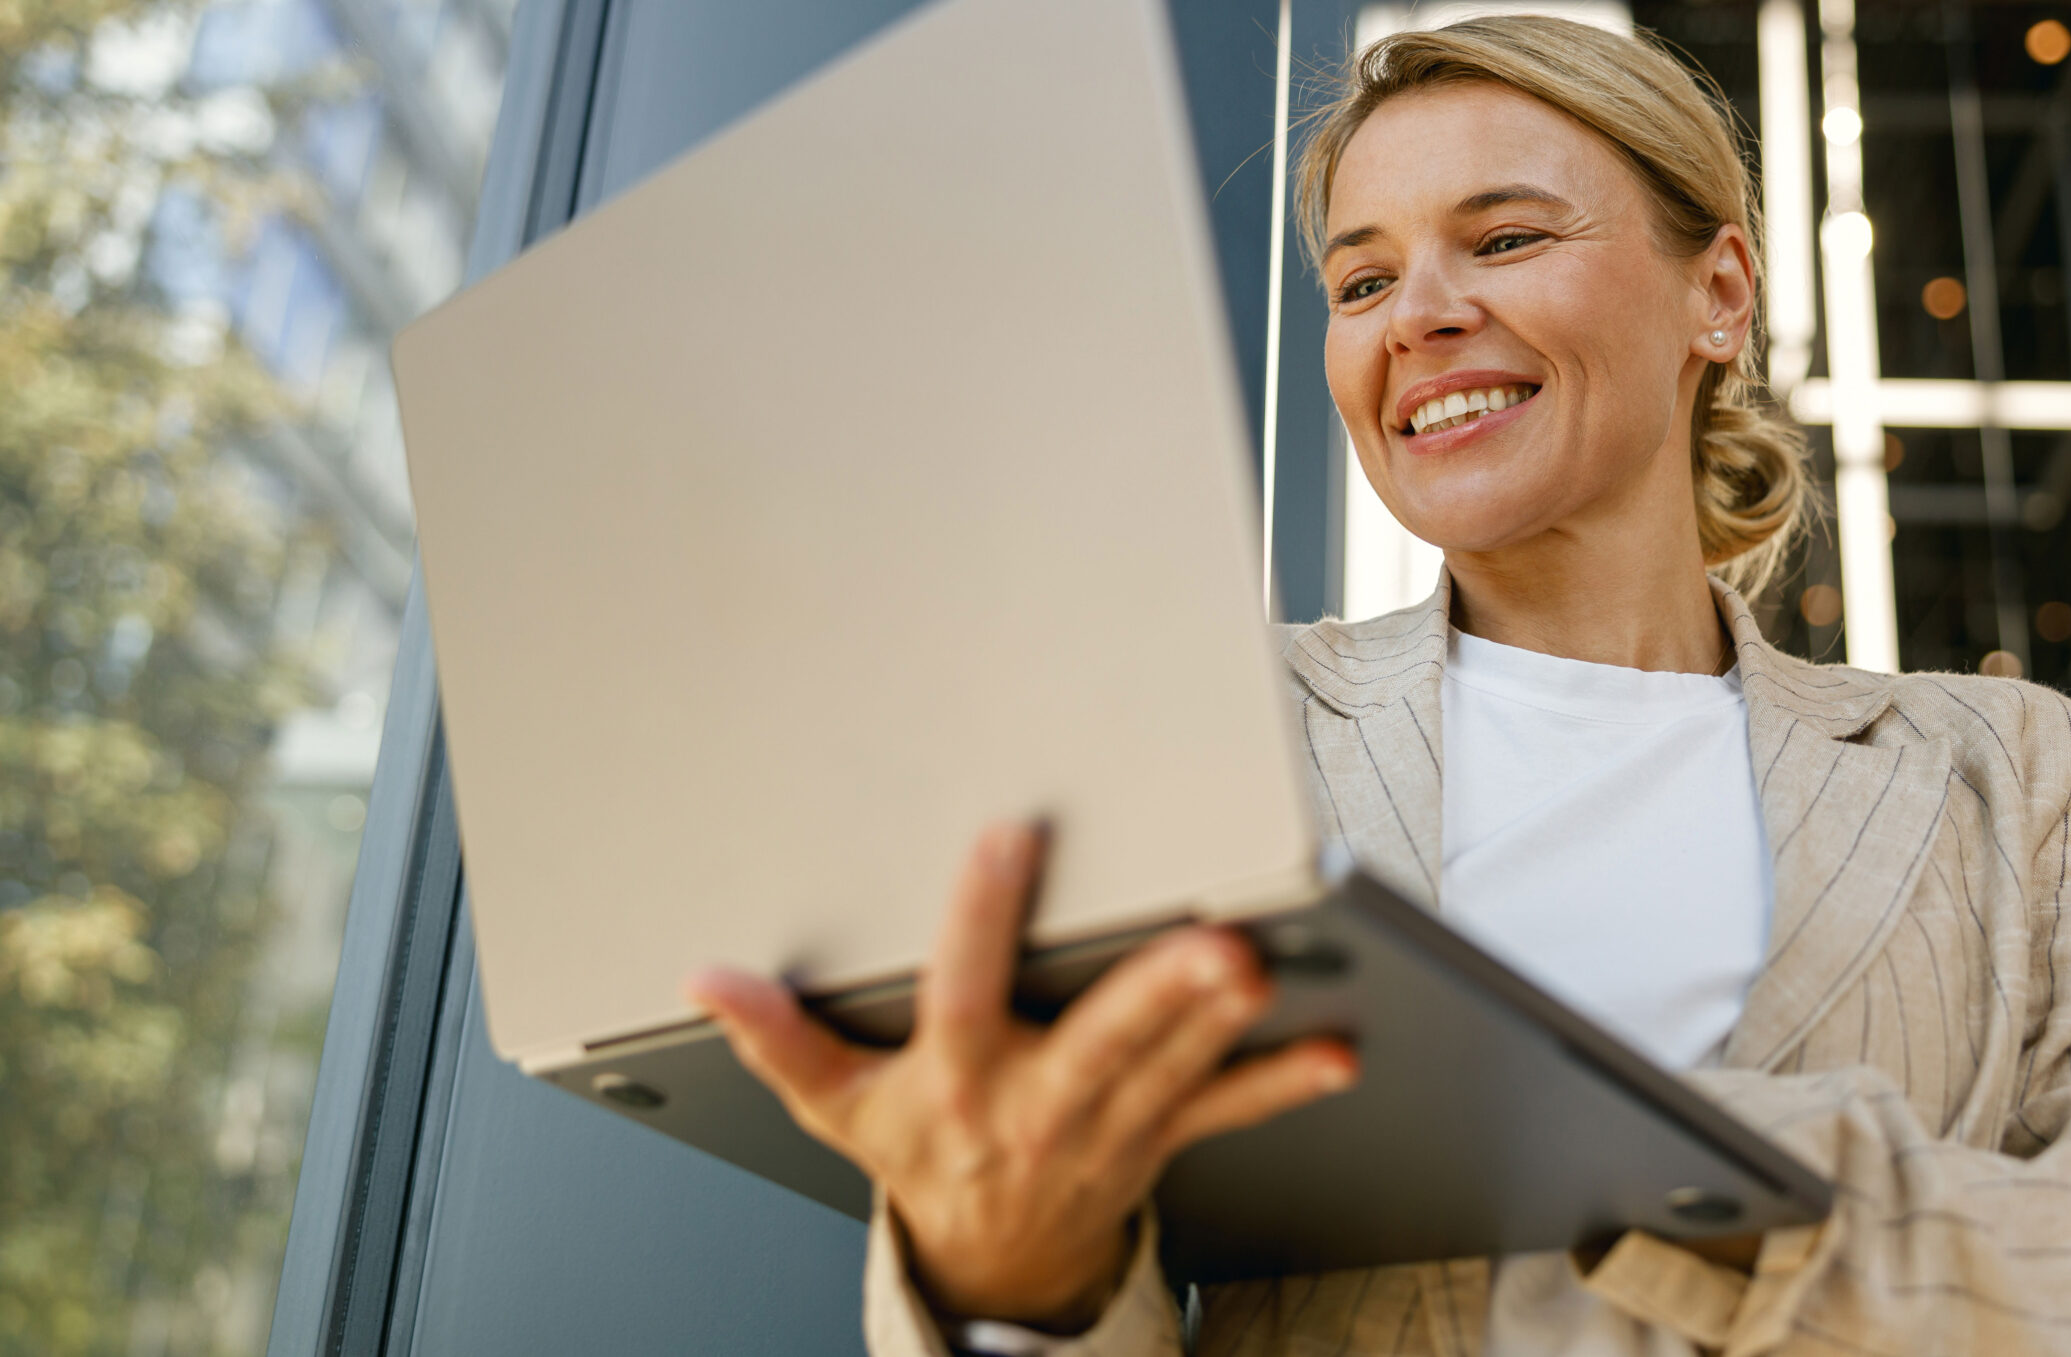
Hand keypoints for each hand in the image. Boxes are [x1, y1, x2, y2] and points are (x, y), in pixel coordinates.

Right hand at [688, 822, 1356, 1330]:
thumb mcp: (839, 1106)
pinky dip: (1281, 1082)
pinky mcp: (1160, 1136)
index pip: (964, 990)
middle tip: (1207, 945)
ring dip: (1221, 1025)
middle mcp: (1039, 1102)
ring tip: (1261, 968)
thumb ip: (781, 1038)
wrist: (990, 1259)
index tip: (1008, 835)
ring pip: (1171, 1069)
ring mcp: (1109, 1125)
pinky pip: (1225, 1109)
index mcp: (957, 1080)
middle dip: (1153, 996)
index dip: (982, 915)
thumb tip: (711, 980)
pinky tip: (1334, 1049)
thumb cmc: (921, 1157)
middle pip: (1098, 1043)